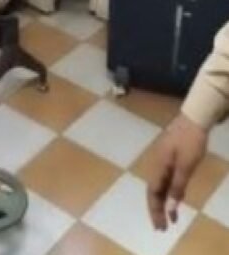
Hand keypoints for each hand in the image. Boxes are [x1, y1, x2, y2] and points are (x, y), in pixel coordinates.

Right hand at [148, 114, 208, 230]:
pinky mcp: (169, 157)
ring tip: (169, 217)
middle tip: (163, 227)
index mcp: (158, 168)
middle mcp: (156, 165)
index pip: (153, 194)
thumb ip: (178, 186)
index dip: (155, 211)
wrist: (193, 119)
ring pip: (159, 186)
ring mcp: (162, 161)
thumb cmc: (190, 142)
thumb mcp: (186, 166)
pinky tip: (174, 196)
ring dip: (162, 202)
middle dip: (157, 210)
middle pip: (153, 191)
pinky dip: (168, 191)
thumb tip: (170, 206)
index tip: (161, 227)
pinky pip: (165, 179)